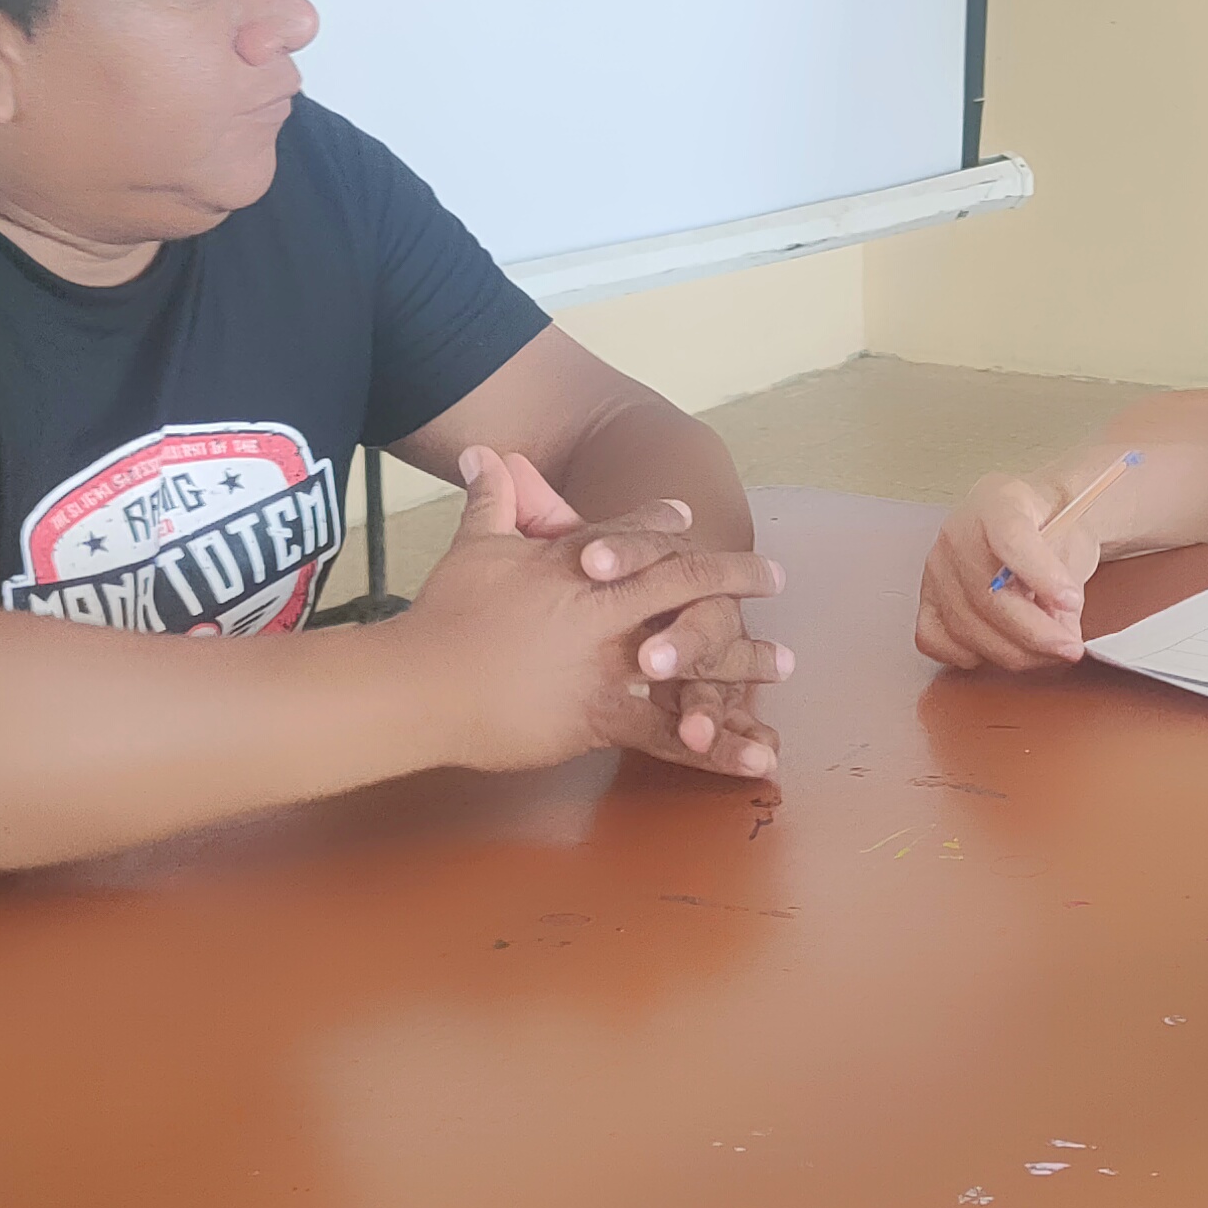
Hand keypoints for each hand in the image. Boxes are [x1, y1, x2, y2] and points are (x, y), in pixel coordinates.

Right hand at [399, 447, 784, 778]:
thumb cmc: (445, 613)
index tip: (690, 518)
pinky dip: (712, 745)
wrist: (423, 683)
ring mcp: (608, 664)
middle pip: (684, 585)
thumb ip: (493, 498)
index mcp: (578, 563)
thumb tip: (486, 450)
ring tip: (784, 664)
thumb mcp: (475, 544)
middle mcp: (605, 609)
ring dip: (741, 661)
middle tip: (775, 576)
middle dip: (734, 578)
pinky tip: (753, 756)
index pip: (635, 534)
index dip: (665, 525)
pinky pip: (667, 733)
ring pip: (691, 659)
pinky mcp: (599, 717)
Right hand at [916, 470, 1104, 672]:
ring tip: (1047, 650)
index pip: (1010, 539)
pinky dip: (975, 654)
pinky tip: (1002, 646)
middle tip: (1069, 646)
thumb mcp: (1074, 539)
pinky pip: (939, 642)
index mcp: (998, 502)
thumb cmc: (1050, 525)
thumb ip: (1069, 582)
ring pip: (967, 628)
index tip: (1069, 601)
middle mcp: (958, 533)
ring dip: (1015, 651)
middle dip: (1036, 633)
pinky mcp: (927, 599)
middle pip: (988, 595)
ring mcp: (937, 568)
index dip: (1041, 576)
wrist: (1030, 519)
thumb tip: (1062, 632)